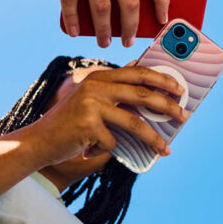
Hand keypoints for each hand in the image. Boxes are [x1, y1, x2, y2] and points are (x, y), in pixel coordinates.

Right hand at [16, 0, 167, 48]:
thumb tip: (123, 5)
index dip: (164, 2)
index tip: (163, 19)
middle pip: (131, 1)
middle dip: (131, 27)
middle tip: (129, 42)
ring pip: (102, 7)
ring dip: (103, 31)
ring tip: (103, 42)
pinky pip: (71, 0)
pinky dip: (73, 20)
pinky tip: (74, 30)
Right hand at [23, 66, 188, 167]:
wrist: (39, 141)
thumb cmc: (71, 123)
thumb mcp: (91, 98)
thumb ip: (115, 90)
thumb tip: (150, 87)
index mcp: (100, 76)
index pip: (138, 72)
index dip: (162, 79)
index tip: (179, 89)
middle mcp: (96, 86)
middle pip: (143, 94)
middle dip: (167, 106)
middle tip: (183, 116)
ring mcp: (91, 105)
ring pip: (134, 122)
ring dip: (153, 138)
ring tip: (165, 149)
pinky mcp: (87, 125)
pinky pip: (112, 142)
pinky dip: (109, 150)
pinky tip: (94, 150)